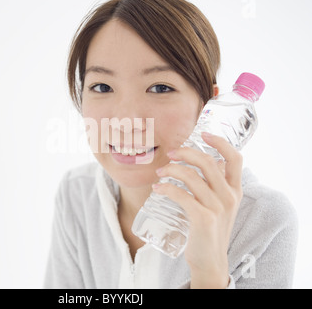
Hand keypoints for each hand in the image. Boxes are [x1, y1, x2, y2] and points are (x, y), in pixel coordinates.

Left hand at [153, 132, 242, 288]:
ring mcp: (217, 208)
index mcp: (235, 190)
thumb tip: (205, 163)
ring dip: (172, 170)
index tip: (203, 134)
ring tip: (160, 173)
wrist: (210, 260)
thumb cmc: (210, 229)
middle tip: (171, 153)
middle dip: (186, 153)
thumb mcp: (221, 206)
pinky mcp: (203, 218)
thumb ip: (216, 186)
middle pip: (208, 162)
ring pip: (192, 177)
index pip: (235, 158)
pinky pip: (182, 195)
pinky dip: (167, 188)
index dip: (220, 142)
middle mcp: (229, 196)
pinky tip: (158, 188)